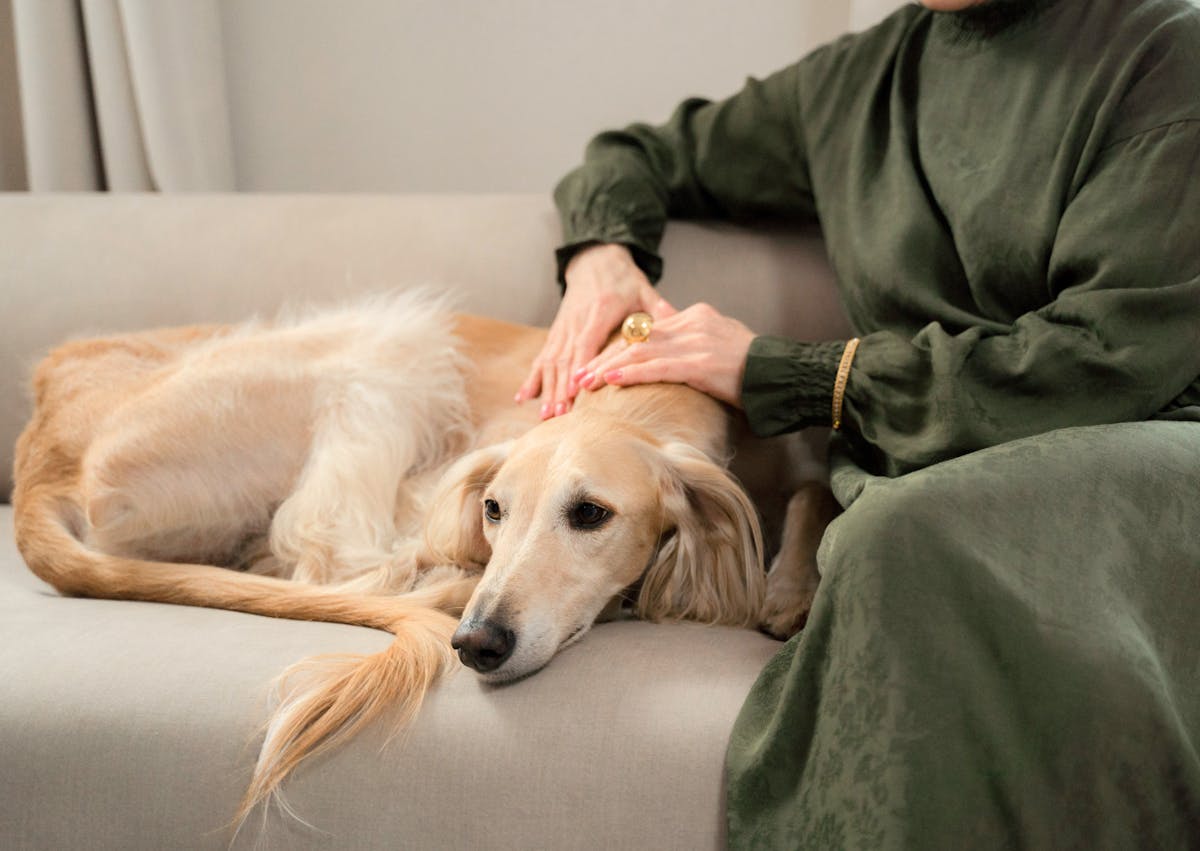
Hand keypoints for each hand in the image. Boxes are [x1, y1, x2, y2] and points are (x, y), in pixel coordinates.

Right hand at [516, 244, 675, 417]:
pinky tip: (524, 398)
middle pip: (565, 358)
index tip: (577, 391)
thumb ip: (658, 307)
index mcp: (599, 310)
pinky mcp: (556, 332)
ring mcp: (563, 328)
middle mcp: (576, 321)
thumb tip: (678, 319)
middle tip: (559, 416)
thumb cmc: (624, 279)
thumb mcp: (643, 289)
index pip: (587, 342)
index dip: (580, 366)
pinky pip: (542, 357)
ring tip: (545, 416)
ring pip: (551, 361)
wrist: (595, 260)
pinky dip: (533, 378)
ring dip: (547, 389)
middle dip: (560, 389)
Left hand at [576, 301, 755, 407]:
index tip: (596, 363)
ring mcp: (695, 342)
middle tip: (579, 374)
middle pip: (637, 340)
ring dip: (608, 368)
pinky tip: (610, 382)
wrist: (780, 373)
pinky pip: (656, 367)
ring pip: (640, 352)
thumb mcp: (720, 344)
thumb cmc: (753, 367)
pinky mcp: (699, 363)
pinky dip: (630, 374)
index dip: (618, 349)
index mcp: (694, 316)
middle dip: (604, 357)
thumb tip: (673, 349)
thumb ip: (694, 342)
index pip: (646, 332)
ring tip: (584, 382)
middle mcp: (691, 323)